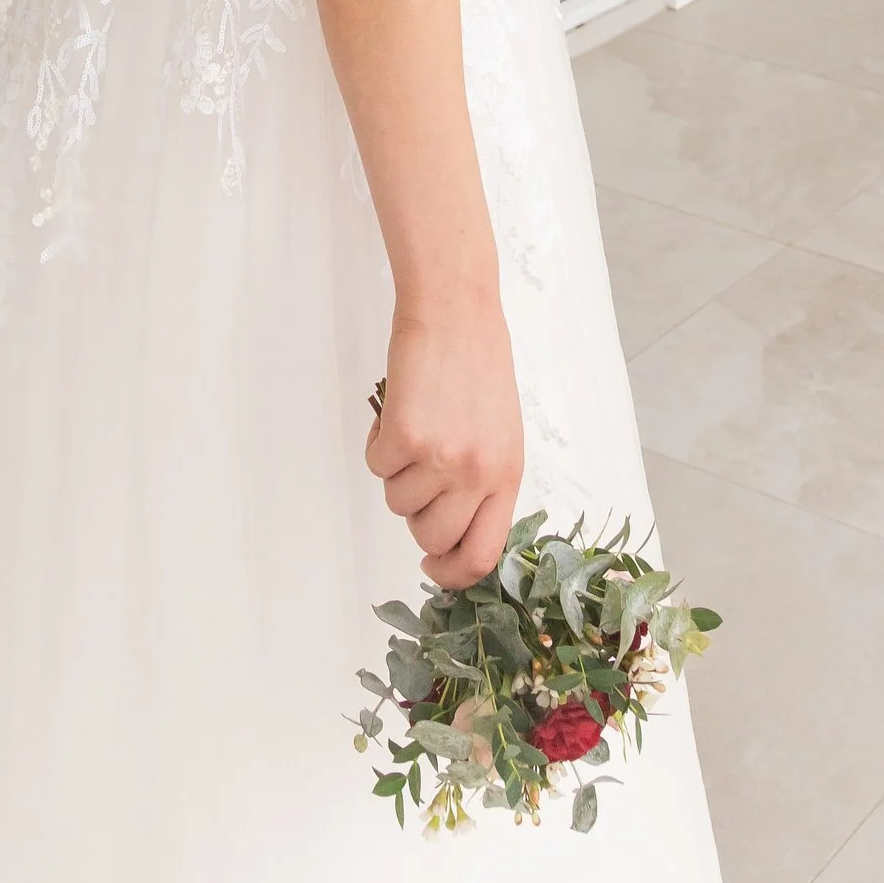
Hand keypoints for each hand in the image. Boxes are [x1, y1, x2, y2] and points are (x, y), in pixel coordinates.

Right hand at [366, 292, 524, 587]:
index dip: (450, 572)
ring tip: (415, 425)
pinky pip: (376, 465)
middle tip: (418, 471)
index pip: (481, 556)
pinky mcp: (405, 435)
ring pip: (397, 501)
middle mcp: (478, 474)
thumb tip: (451, 529)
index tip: (432, 563)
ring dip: (396, 470)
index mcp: (507, 476)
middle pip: (431, 536)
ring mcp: (441, 457)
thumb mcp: (499, 433)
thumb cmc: (477, 364)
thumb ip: (482, 482)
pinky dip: (377, 441)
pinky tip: (399, 410)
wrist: (455, 310)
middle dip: (415, 512)